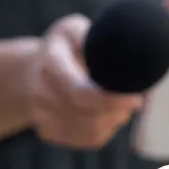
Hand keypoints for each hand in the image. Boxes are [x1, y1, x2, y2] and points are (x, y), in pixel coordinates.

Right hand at [28, 15, 143, 148]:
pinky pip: (89, 139)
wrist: (32, 70)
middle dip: (119, 110)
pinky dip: (106, 128)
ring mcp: (43, 115)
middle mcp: (41, 92)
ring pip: (93, 131)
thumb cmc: (64, 47)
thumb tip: (125, 51)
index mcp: (50, 62)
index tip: (136, 99)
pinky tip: (106, 112)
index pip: (80, 92)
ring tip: (119, 102)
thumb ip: (95, 39)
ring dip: (114, 120)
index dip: (112, 100)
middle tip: (134, 98)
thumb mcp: (75, 29)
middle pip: (91, 116)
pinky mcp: (50, 132)